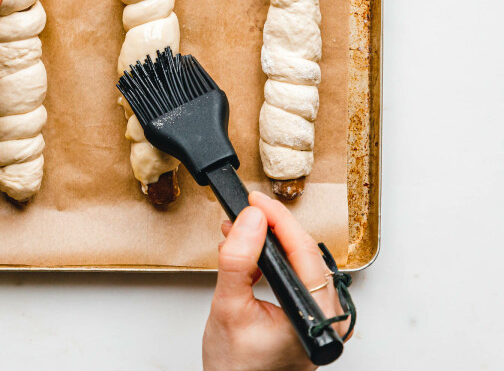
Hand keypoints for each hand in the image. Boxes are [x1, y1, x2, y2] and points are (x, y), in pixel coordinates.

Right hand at [202, 191, 349, 370]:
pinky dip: (273, 257)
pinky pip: (296, 274)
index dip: (278, 219)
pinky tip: (251, 250)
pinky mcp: (308, 313)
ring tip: (241, 228)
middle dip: (273, 226)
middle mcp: (326, 316)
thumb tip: (249, 220)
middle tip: (246, 209)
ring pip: (300, 261)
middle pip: (305, 253)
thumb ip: (238, 260)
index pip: (302, 250)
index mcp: (316, 316)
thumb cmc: (237, 366)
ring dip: (270, 240)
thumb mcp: (228, 307)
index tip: (254, 200)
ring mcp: (320, 315)